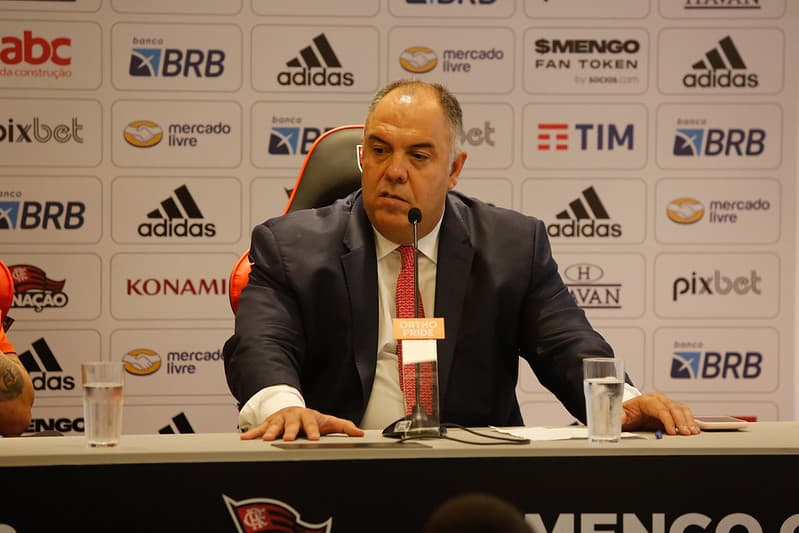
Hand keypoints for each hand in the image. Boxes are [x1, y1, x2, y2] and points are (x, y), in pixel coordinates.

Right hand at [240, 406, 364, 441]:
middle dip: (290, 431)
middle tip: (288, 439)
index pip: (312, 423)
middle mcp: (293, 417)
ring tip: (266, 439)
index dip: (313, 430)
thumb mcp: (328, 421)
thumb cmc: (311, 420)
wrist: (292, 409)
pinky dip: (251, 434)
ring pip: (274, 425)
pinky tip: (245, 439)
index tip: (315, 438)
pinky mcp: (267, 423)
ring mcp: (279, 419)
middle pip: (291, 423)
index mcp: (308, 416)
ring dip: (269, 432)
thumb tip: (360, 434)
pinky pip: (258, 428)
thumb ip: (343, 427)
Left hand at [621, 392, 699, 435]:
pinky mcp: (671, 411)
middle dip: (681, 421)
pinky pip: (684, 413)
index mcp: (645, 400)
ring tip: (692, 432)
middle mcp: (657, 400)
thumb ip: (618, 416)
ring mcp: (666, 404)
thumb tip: (617, 417)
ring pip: (681, 409)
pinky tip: (694, 429)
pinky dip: (690, 420)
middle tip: (686, 433)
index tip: (672, 431)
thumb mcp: (620, 416)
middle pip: (673, 408)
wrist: (628, 414)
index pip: (660, 409)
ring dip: (688, 420)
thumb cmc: (625, 414)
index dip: (667, 420)